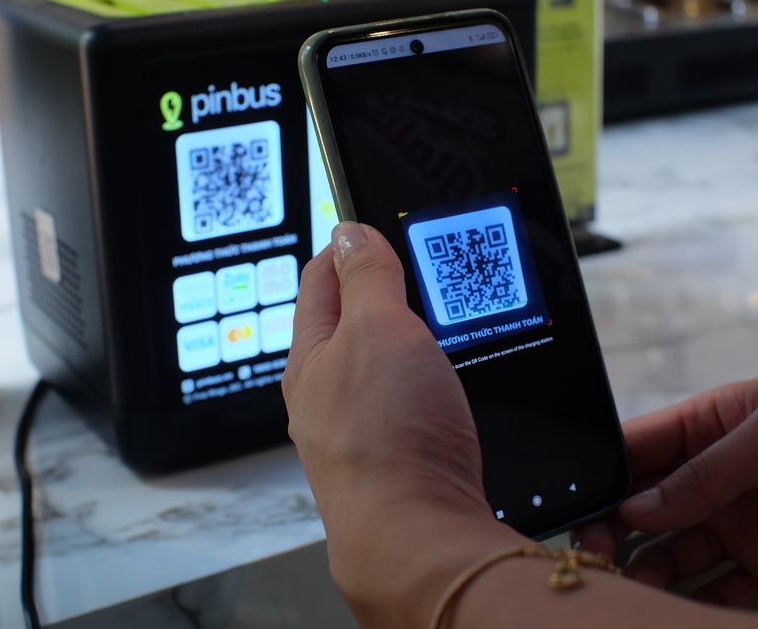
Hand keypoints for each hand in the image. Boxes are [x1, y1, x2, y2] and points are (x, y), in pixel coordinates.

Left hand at [284, 222, 521, 623]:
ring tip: (435, 319)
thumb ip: (367, 278)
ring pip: (380, 366)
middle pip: (350, 323)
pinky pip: (405, 403)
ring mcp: (359, 430)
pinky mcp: (395, 460)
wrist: (415, 535)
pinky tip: (446, 383)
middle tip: (414, 265)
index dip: (349, 244)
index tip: (373, 223)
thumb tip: (350, 233)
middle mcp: (327, 394)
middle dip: (381, 291)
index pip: (321, 279)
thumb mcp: (378, 330)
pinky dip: (423, 381)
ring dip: (406, 338)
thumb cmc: (388, 439)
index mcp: (311, 355)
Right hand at [576, 369, 757, 606]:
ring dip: (647, 567)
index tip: (580, 500)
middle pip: (649, 504)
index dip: (609, 472)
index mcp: (714, 424)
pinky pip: (720, 591)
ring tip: (628, 583)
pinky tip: (671, 605)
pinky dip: (693, 602)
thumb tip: (640, 504)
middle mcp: (719, 476)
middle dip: (616, 525)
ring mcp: (743, 523)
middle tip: (596, 549)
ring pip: (675, 551)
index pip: (645, 446)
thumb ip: (708, 469)